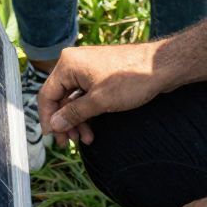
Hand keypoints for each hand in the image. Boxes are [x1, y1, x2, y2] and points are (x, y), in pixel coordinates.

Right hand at [36, 40, 164, 147]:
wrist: (160, 66)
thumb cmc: (130, 79)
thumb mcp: (99, 101)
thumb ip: (74, 113)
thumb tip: (54, 125)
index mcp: (68, 64)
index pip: (47, 94)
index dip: (48, 118)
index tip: (54, 138)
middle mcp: (74, 63)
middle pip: (60, 97)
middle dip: (65, 121)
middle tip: (69, 143)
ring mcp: (87, 67)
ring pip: (73, 98)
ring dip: (78, 120)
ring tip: (86, 139)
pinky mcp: (99, 73)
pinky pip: (85, 95)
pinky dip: (87, 111)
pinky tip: (92, 129)